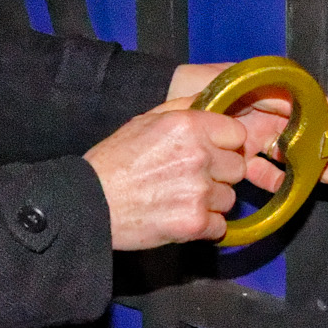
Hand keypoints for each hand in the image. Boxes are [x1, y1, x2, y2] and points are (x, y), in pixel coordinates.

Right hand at [84, 105, 249, 248]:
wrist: (90, 202)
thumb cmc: (113, 161)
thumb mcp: (145, 120)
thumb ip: (184, 110)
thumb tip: (213, 101)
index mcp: (188, 125)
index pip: (237, 134)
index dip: (225, 144)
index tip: (211, 152)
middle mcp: (199, 155)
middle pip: (238, 167)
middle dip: (220, 174)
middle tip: (192, 178)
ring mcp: (199, 191)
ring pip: (229, 198)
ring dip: (211, 201)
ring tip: (181, 199)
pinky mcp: (195, 222)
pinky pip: (220, 226)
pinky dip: (204, 226)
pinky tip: (181, 217)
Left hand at [167, 62, 327, 185]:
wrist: (161, 101)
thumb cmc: (194, 83)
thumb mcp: (236, 80)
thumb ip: (271, 91)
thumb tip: (305, 103)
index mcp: (265, 97)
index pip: (303, 109)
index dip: (325, 120)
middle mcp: (261, 119)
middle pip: (301, 137)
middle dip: (323, 150)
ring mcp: (249, 141)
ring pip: (287, 157)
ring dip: (308, 168)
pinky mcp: (234, 160)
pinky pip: (262, 172)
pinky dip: (279, 181)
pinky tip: (292, 189)